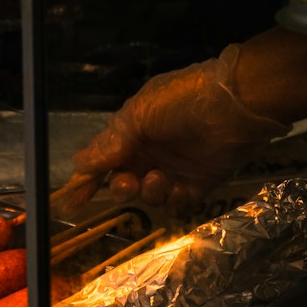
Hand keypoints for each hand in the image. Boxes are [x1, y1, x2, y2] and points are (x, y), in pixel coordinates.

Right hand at [65, 45, 285, 210]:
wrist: (234, 106)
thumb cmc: (182, 102)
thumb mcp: (139, 116)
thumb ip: (111, 143)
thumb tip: (79, 162)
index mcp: (134, 131)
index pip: (104, 159)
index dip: (88, 180)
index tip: (73, 200)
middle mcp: (153, 151)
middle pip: (126, 182)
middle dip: (121, 187)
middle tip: (127, 183)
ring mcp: (176, 169)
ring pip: (150, 195)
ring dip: (149, 192)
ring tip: (159, 178)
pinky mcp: (200, 183)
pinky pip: (178, 203)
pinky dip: (174, 200)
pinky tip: (178, 188)